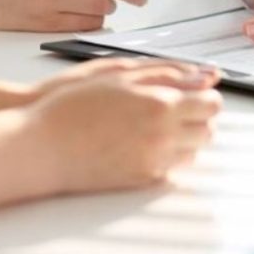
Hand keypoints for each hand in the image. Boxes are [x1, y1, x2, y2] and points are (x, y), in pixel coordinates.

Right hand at [27, 62, 221, 193]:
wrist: (42, 147)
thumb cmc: (72, 106)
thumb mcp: (119, 76)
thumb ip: (168, 73)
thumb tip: (206, 76)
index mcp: (160, 104)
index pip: (211, 103)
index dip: (205, 97)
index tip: (194, 93)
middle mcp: (163, 135)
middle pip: (208, 130)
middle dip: (198, 118)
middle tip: (175, 108)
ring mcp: (154, 161)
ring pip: (193, 152)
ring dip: (185, 138)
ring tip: (155, 126)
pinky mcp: (142, 180)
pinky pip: (172, 169)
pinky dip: (167, 156)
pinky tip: (142, 144)